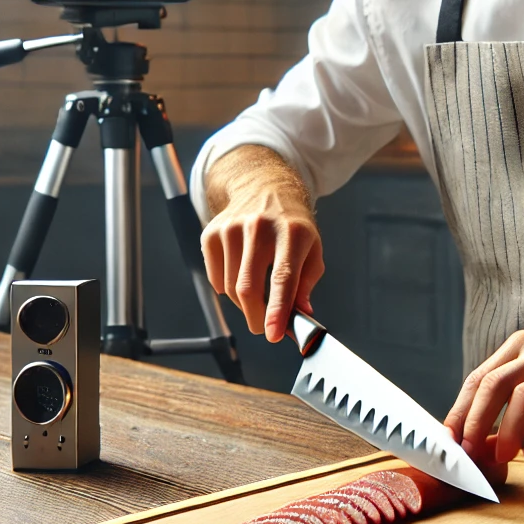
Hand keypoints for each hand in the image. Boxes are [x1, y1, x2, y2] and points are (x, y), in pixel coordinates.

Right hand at [201, 146, 323, 341]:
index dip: (278, 309)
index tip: (274, 334)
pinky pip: (215, 279)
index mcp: (292, 232)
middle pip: (249, 287)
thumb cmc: (293, 226)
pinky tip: (241, 274)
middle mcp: (260, 227)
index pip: (283, 277)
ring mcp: (231, 229)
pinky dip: (227, 288)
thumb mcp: (312, 249)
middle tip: (263, 328)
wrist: (264, 188)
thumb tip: (300, 315)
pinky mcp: (211, 233)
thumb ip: (306, 284)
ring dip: (244, 304)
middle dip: (256, 317)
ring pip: (230, 288)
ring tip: (257, 295)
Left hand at [444, 330, 523, 462]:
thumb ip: (507, 403)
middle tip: (468, 454)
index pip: (480, 377)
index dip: (461, 411)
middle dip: (476, 422)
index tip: (449, 441)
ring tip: (500, 458)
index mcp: (522, 345)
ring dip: (507, 431)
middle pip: (496, 384)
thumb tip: (473, 441)